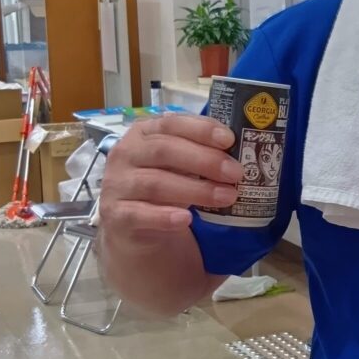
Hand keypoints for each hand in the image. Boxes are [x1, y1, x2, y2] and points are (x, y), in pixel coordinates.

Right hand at [99, 115, 241, 247]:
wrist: (139, 235)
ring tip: (227, 197)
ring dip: (196, 189)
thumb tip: (242, 150)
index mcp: (144, 134)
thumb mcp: (183, 167)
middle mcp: (126, 155)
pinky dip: (164, 216)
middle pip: (164, 151)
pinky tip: (187, 219)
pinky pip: (139, 214)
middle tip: (236, 173)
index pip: (171, 123)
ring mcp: (117, 186)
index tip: (229, 139)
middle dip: (204, 160)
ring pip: (155, 183)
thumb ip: (202, 154)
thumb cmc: (167, 191)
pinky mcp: (116, 217)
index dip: (201, 129)